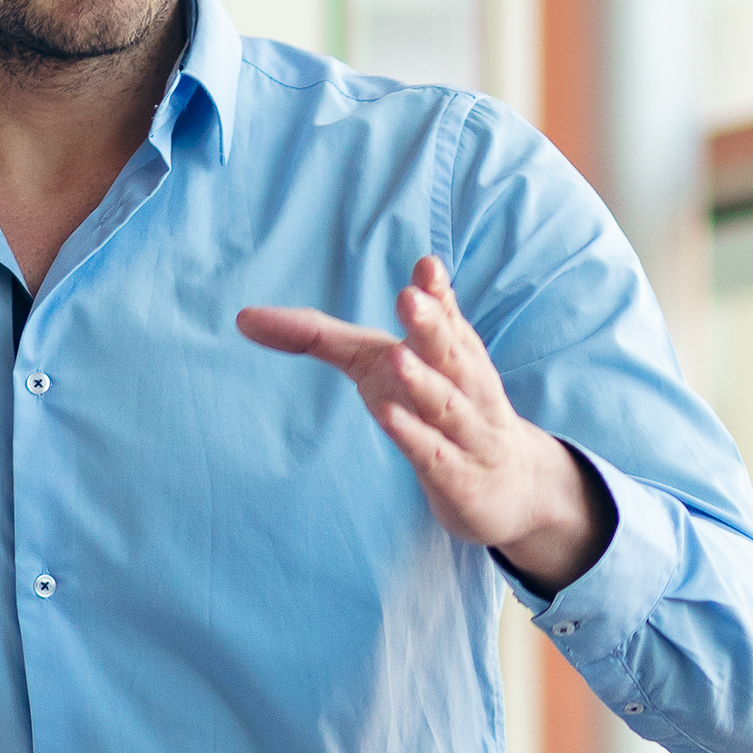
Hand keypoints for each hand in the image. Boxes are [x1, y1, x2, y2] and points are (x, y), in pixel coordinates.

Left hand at [236, 256, 616, 595]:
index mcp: (449, 351)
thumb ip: (318, 337)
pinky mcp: (457, 476)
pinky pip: (435, 454)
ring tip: (399, 356)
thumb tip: (242, 316)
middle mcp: (464, 385)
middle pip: (450, 352)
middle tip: (410, 296)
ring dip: (425, 381)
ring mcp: (466, 433)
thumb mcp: (376, 366)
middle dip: (432, 324)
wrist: (509, 486)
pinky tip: (391, 417)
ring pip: (447, 404)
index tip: (426, 265)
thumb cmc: (432, 410)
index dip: (438, 292)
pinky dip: (415, 436)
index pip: (447, 316)